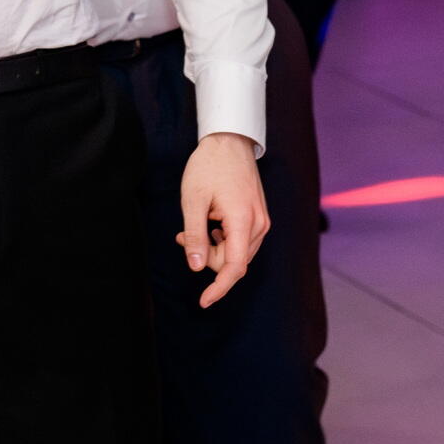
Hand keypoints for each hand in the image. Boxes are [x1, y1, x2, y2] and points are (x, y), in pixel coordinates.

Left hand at [180, 132, 269, 307]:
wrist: (229, 141)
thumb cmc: (209, 166)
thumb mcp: (193, 200)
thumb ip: (196, 236)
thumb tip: (197, 268)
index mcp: (243, 220)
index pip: (235, 267)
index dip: (219, 288)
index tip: (204, 302)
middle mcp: (258, 224)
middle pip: (233, 261)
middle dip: (207, 258)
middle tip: (183, 237)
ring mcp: (261, 220)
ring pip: (236, 253)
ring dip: (212, 249)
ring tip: (191, 229)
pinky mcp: (257, 216)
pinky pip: (240, 241)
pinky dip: (221, 240)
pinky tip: (207, 225)